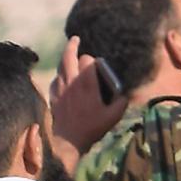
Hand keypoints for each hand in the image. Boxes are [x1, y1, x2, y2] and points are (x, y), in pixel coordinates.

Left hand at [48, 35, 125, 154]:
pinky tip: (61, 77)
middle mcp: (71, 83)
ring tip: (69, 55)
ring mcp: (59, 90)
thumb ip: (122, 100)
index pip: (88, 60)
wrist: (66, 142)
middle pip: (68, 58)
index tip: (99, 63)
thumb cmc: (91, 128)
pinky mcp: (52, 98)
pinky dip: (58, 75)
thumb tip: (127, 92)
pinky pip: (54, 81)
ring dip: (64, 60)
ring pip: (59, 68)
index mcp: (87, 84)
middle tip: (76, 38)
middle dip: (72, 46)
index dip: (93, 59)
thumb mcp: (114, 115)